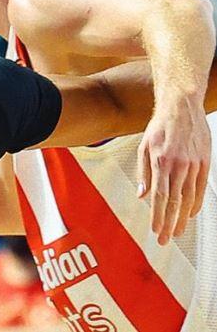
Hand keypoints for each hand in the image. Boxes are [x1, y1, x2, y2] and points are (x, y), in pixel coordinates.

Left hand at [137, 101, 210, 244]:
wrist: (182, 107)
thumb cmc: (159, 127)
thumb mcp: (143, 147)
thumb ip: (143, 173)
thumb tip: (142, 196)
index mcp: (161, 161)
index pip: (160, 196)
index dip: (158, 216)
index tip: (154, 231)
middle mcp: (179, 165)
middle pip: (176, 202)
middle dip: (169, 223)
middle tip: (165, 240)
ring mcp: (194, 164)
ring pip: (190, 198)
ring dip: (183, 218)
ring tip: (176, 232)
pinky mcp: (205, 162)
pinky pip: (201, 188)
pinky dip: (196, 204)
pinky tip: (190, 214)